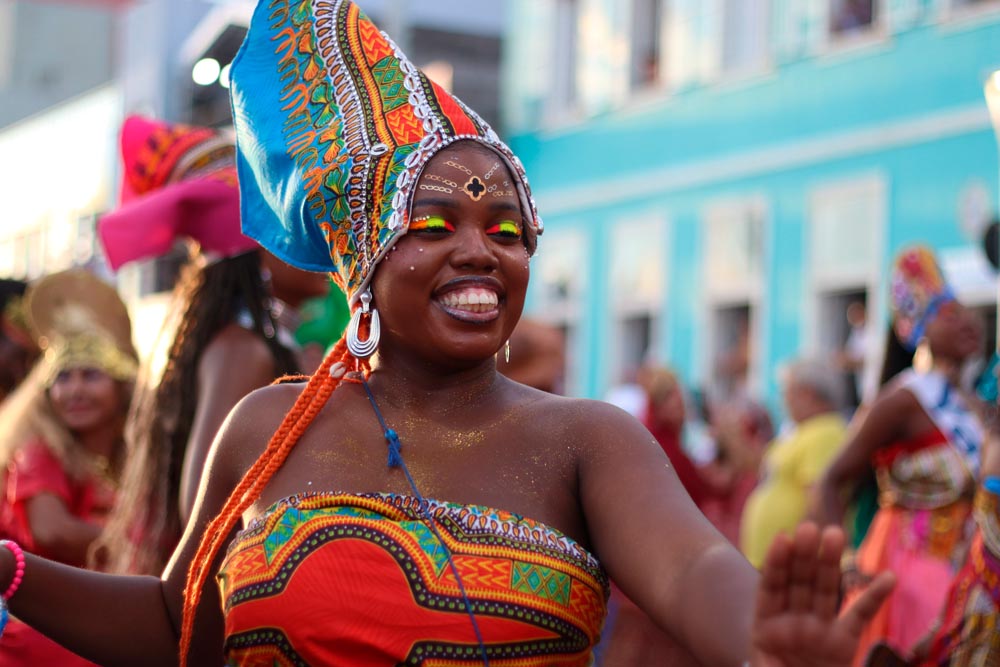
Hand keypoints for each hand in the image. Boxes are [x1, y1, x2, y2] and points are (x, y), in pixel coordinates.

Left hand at [751, 522, 894, 666]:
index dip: (776, 563)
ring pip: (826, 590)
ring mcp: (819, 628)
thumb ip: (765, 657)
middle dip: (804, 555)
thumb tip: (763, 651)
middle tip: (810, 528)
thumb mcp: (764, 666)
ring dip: (830, 562)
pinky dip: (874, 597)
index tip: (783, 538)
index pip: (771, 587)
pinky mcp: (844, 641)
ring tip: (835, 534)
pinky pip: (859, 616)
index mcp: (767, 624)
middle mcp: (793, 620)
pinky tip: (888, 577)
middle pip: (799, 582)